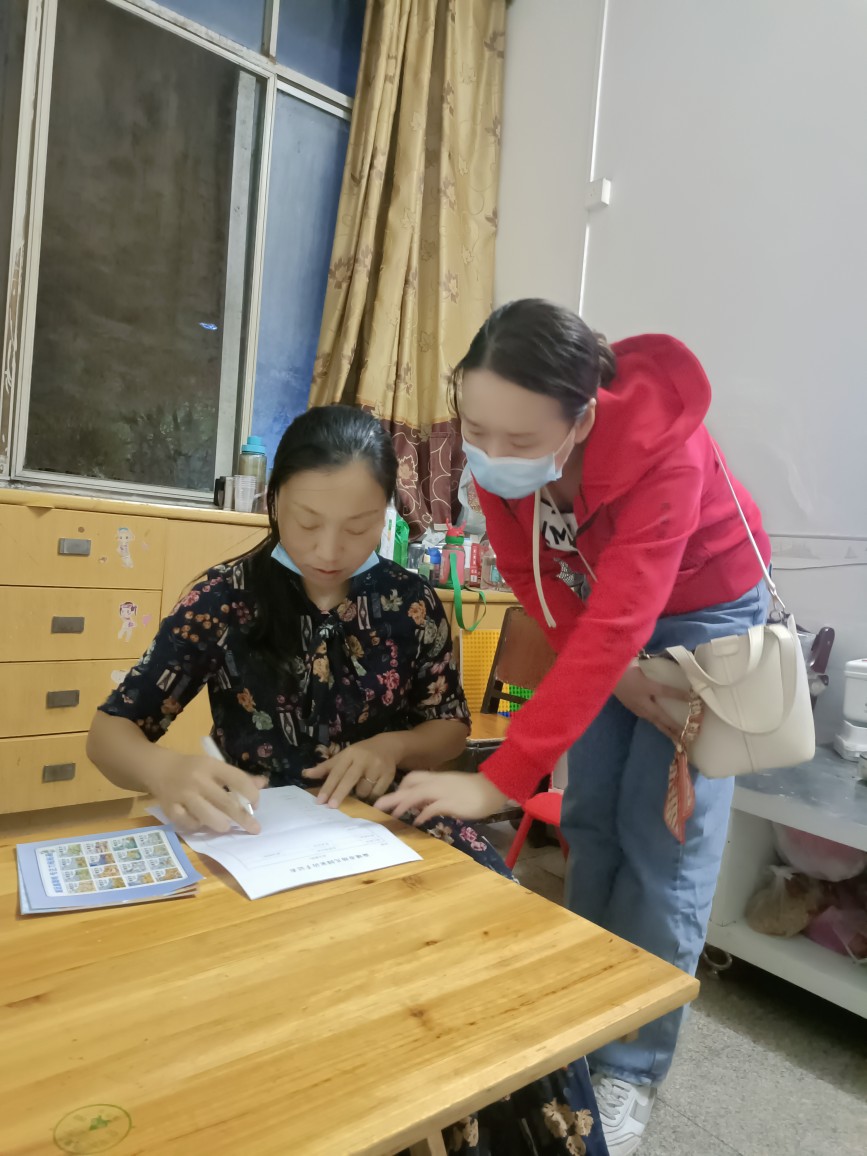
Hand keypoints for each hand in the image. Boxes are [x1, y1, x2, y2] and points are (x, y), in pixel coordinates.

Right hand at [151, 755, 266, 834]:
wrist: (159, 769)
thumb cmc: (194, 768)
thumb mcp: (215, 766)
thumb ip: (238, 777)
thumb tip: (264, 784)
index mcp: (211, 766)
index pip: (237, 779)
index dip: (251, 794)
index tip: (256, 804)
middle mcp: (197, 780)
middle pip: (225, 802)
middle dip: (243, 818)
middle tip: (255, 829)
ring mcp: (182, 795)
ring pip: (208, 817)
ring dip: (221, 824)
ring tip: (226, 826)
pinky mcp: (170, 809)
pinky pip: (190, 824)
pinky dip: (198, 826)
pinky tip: (202, 823)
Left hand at [303, 736, 398, 807]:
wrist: (387, 746)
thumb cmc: (360, 754)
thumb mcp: (343, 757)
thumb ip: (325, 767)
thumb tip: (305, 774)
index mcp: (350, 754)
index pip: (336, 772)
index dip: (328, 787)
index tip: (320, 801)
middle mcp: (363, 759)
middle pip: (349, 779)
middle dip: (339, 793)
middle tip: (331, 807)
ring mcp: (377, 767)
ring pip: (364, 790)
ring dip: (359, 795)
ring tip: (359, 791)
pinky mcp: (389, 775)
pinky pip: (376, 794)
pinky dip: (371, 797)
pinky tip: (370, 793)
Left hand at [376, 771, 508, 826]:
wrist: (492, 788)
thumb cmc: (473, 790)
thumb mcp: (451, 789)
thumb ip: (435, 796)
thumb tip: (419, 807)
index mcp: (436, 779)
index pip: (412, 779)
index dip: (400, 789)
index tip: (391, 800)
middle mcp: (436, 783)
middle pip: (409, 786)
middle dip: (392, 796)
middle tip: (376, 807)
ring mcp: (443, 791)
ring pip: (417, 794)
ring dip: (402, 803)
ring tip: (391, 814)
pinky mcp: (451, 802)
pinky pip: (433, 807)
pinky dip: (423, 813)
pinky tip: (417, 821)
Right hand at [614, 662, 690, 742]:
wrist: (601, 675)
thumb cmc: (620, 667)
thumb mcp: (635, 662)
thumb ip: (647, 659)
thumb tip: (661, 658)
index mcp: (643, 687)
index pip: (664, 691)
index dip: (678, 695)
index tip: (692, 698)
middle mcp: (641, 701)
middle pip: (660, 717)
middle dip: (672, 727)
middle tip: (684, 737)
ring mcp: (635, 706)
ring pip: (653, 720)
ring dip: (664, 728)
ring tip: (674, 735)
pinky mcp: (631, 707)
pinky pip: (647, 717)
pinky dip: (656, 722)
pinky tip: (659, 722)